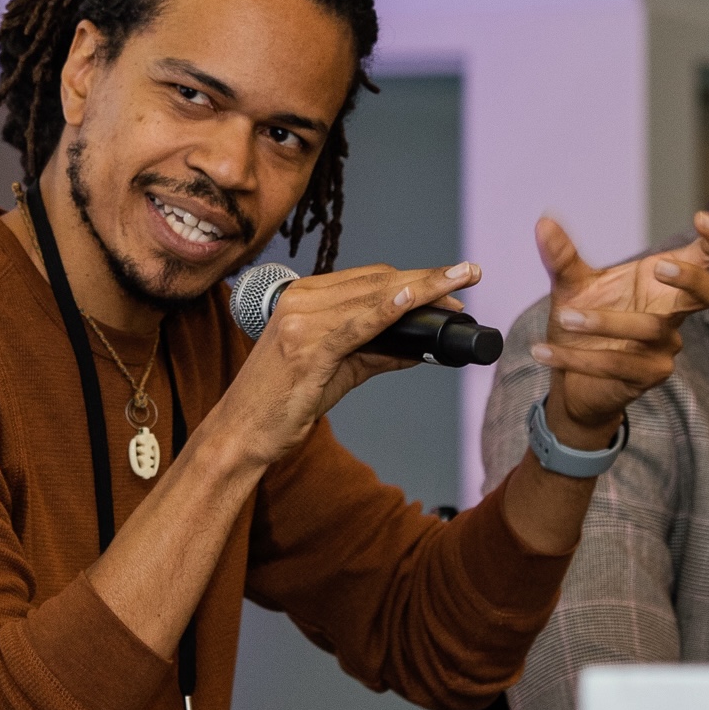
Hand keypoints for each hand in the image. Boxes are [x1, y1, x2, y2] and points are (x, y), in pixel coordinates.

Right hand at [217, 258, 481, 466]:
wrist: (241, 431)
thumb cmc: (282, 402)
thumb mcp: (335, 371)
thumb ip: (375, 352)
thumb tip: (421, 349)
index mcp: (303, 298)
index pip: (370, 278)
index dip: (416, 279)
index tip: (453, 283)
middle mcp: (300, 299)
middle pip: (376, 280)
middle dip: (427, 280)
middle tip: (467, 280)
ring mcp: (301, 320)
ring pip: (373, 295)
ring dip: (421, 290)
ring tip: (458, 293)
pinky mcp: (305, 346)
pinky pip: (358, 322)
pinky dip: (389, 308)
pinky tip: (414, 299)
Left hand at [530, 213, 708, 448]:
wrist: (571, 378)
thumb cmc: (583, 327)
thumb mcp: (571, 287)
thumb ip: (562, 257)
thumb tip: (543, 223)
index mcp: (660, 285)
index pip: (699, 259)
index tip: (702, 219)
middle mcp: (671, 313)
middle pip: (704, 295)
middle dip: (690, 279)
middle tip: (660, 266)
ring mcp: (664, 345)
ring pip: (647, 328)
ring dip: (602, 321)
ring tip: (563, 315)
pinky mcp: (648, 374)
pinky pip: (616, 363)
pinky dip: (575, 356)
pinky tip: (542, 351)